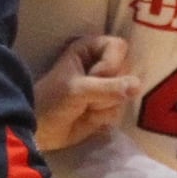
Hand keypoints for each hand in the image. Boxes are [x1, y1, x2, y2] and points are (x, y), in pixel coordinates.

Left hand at [33, 34, 140, 151]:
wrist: (39, 130)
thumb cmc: (51, 100)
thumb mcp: (77, 90)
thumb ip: (108, 88)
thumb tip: (137, 86)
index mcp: (90, 48)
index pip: (119, 47)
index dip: (111, 64)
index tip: (95, 77)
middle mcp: (101, 64)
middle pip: (127, 71)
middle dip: (109, 89)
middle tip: (88, 97)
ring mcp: (106, 87)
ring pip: (126, 94)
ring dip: (104, 106)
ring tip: (84, 108)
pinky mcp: (107, 107)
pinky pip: (120, 111)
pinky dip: (104, 117)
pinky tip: (88, 118)